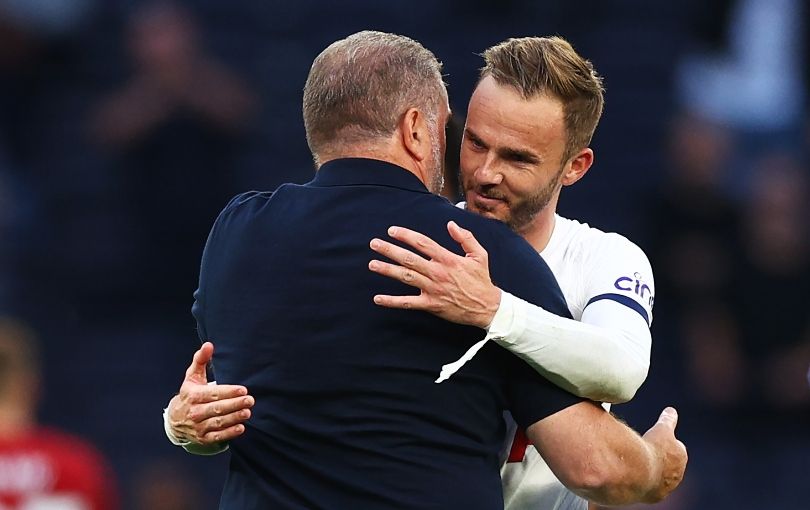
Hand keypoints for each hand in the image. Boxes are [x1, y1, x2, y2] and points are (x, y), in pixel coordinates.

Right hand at [167, 342, 253, 444]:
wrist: (175, 420)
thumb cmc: (190, 393)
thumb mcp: (192, 376)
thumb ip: (201, 359)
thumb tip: (208, 344)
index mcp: (193, 395)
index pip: (213, 394)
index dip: (228, 392)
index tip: (243, 390)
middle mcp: (194, 412)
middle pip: (217, 409)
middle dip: (234, 405)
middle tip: (250, 400)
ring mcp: (198, 427)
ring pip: (218, 423)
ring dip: (234, 418)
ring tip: (247, 412)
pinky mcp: (203, 438)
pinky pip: (217, 436)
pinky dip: (229, 433)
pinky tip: (241, 427)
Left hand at [368, 221, 500, 328]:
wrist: (487, 307)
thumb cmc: (481, 280)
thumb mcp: (479, 255)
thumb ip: (465, 237)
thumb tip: (451, 224)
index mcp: (447, 259)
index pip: (422, 243)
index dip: (406, 235)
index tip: (392, 231)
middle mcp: (437, 272)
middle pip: (409, 258)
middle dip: (389, 250)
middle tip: (374, 243)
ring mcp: (432, 289)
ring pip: (405, 277)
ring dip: (387, 270)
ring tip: (372, 264)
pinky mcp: (430, 305)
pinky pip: (408, 303)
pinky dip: (392, 301)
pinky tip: (378, 298)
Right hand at [640, 407, 687, 502]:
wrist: (640, 472)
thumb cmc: (652, 448)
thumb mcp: (661, 430)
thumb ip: (667, 420)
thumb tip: (671, 410)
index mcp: (680, 456)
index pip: (676, 449)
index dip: (665, 444)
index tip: (657, 443)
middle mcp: (677, 474)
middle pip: (669, 465)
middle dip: (659, 459)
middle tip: (646, 452)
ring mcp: (667, 486)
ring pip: (660, 477)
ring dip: (651, 471)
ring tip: (638, 465)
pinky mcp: (655, 496)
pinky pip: (650, 488)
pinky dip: (644, 482)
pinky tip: (634, 475)